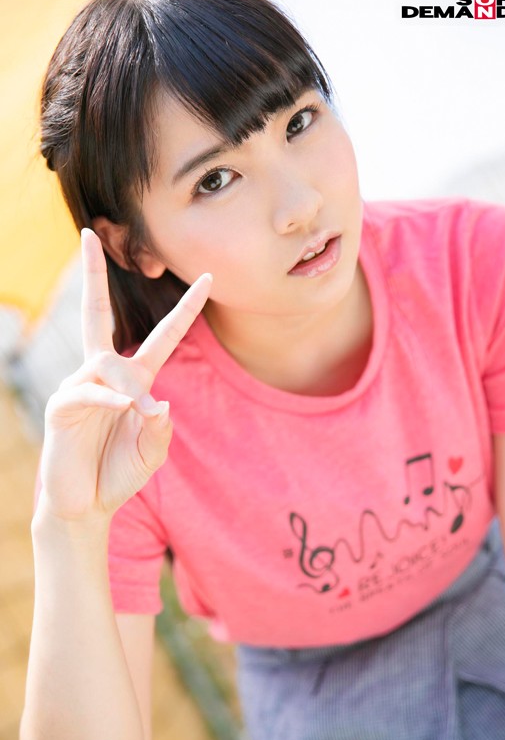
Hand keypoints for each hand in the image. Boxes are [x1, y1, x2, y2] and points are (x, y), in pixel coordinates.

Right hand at [37, 229, 211, 523]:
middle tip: (87, 232)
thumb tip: (157, 402)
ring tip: (138, 413)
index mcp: (135, 379)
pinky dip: (106, 400)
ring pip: (106, 364)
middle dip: (92, 274)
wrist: (86, 506)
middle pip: (95, 313)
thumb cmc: (119, 474)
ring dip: (128, 388)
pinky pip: (86, 392)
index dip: (186, 308)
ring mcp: (80, 387)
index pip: (163, 335)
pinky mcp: (61, 407)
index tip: (208, 278)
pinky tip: (120, 409)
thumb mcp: (153, 451)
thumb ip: (160, 428)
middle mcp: (105, 374)